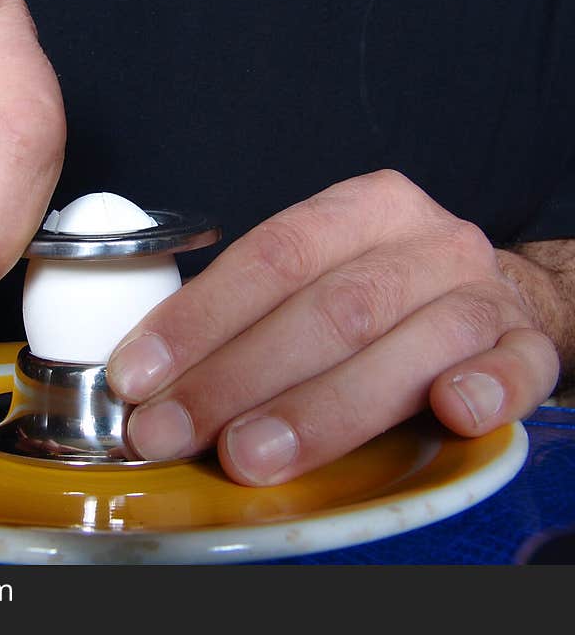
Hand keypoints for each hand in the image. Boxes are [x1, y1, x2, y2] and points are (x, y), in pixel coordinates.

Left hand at [107, 170, 560, 484]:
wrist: (495, 297)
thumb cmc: (384, 290)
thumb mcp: (322, 274)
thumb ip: (253, 312)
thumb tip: (154, 376)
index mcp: (365, 209)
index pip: (272, 255)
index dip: (199, 317)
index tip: (137, 374)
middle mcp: (426, 243)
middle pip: (328, 309)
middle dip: (236, 378)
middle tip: (169, 431)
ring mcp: (482, 295)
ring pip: (404, 348)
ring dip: (322, 409)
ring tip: (248, 454)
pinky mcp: (527, 347)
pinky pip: (515, 370)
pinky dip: (484, 391)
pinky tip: (448, 414)